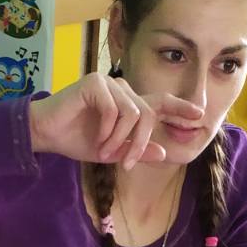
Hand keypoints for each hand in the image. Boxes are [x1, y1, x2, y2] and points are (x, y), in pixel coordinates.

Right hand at [30, 74, 202, 168]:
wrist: (47, 133)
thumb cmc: (76, 139)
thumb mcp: (112, 152)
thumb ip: (138, 152)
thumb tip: (165, 153)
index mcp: (129, 104)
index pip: (160, 103)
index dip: (180, 107)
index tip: (200, 115)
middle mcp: (122, 90)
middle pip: (148, 113)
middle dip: (140, 142)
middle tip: (126, 163)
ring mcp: (109, 84)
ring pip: (133, 112)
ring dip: (120, 139)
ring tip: (104, 152)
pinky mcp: (95, 83)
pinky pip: (115, 110)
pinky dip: (107, 130)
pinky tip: (96, 138)